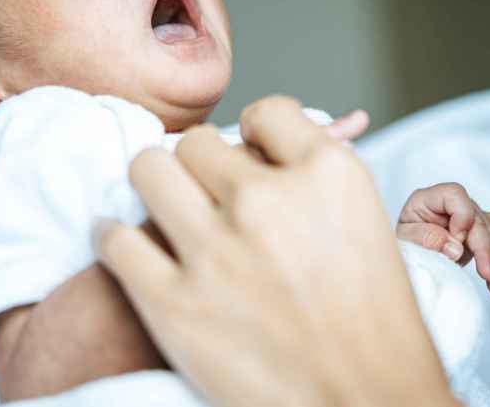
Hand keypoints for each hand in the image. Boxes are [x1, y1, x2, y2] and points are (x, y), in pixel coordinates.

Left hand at [97, 96, 458, 406]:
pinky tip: (124, 242)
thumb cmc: (374, 319)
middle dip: (204, 162)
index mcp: (327, 174)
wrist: (366, 402)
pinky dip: (115, 236)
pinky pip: (117, 239)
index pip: (266, 111)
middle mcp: (268, 202)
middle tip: (208, 189)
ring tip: (164, 202)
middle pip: (199, 142)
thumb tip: (264, 142)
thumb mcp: (367, 221)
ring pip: (148, 169)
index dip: (255, 131)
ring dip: (155, 182)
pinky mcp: (173, 304)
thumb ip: (317, 171)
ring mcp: (215, 252)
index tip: (248, 151)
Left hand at [397, 183, 489, 295]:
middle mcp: (451, 203)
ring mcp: (468, 216)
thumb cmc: (400, 244)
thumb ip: (425, 239)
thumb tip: (454, 247)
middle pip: (477, 219)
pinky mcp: (479, 231)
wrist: (402, 254)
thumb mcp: (402, 240)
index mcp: (428, 198)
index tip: (454, 243)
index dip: (460, 218)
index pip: (455, 195)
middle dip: (484, 249)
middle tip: (488, 276)